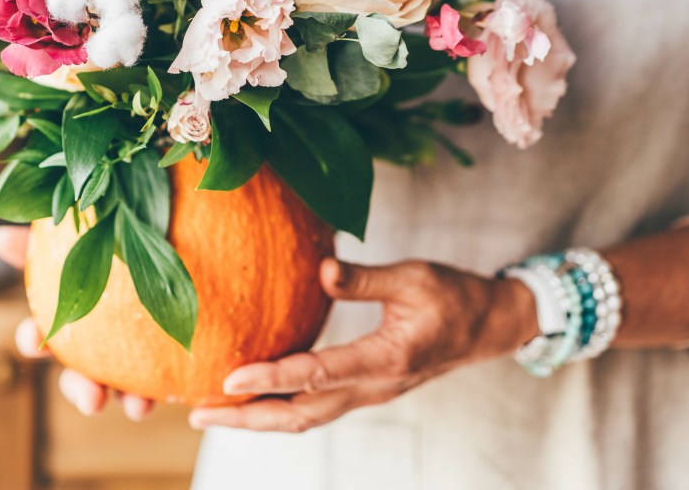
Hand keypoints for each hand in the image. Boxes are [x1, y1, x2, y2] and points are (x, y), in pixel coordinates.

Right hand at [0, 225, 155, 421]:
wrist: (174, 250)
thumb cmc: (110, 248)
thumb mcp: (80, 240)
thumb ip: (44, 242)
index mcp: (67, 320)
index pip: (41, 336)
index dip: (34, 340)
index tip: (34, 338)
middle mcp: (93, 348)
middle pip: (78, 378)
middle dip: (81, 390)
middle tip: (92, 399)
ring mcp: (127, 360)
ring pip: (123, 389)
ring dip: (127, 401)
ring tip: (140, 408)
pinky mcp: (162, 363)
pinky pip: (163, 381)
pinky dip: (167, 387)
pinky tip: (179, 388)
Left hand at [187, 257, 536, 432]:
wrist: (489, 326)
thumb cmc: (453, 296)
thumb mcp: (414, 277)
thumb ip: (367, 278)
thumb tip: (322, 268)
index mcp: (386, 359)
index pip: (317, 374)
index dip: (271, 377)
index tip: (228, 379)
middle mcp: (374, 387)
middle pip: (300, 415)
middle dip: (248, 419)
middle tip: (199, 414)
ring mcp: (369, 394)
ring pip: (306, 418)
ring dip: (259, 420)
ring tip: (214, 413)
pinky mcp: (366, 390)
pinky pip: (316, 408)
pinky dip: (280, 408)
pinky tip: (254, 398)